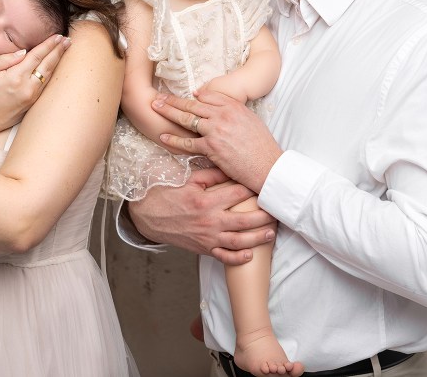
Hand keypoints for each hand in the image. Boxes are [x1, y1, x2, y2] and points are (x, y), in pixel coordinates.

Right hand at [0, 32, 70, 129]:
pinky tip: (55, 65)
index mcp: (15, 77)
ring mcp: (32, 97)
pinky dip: (52, 73)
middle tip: (67, 39)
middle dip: (58, 50)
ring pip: (49, 75)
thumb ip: (4, 59)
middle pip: (48, 64)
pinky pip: (46, 85)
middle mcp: (27, 87)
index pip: (36, 56)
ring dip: (58, 60)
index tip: (57, 36)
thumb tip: (24, 51)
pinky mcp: (32, 103)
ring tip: (65, 48)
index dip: (48, 45)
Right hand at [128, 167, 276, 264]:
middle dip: (264, 217)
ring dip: (257, 238)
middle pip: (244, 220)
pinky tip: (250, 255)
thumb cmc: (169, 194)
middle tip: (277, 212)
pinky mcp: (203, 248)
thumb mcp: (189, 180)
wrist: (148, 216)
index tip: (265, 186)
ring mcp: (207, 237)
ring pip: (238, 241)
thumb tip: (231, 168)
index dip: (253, 190)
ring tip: (271, 233)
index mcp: (206, 201)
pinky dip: (237, 258)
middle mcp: (209, 221)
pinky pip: (223, 257)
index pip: (237, 194)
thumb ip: (212, 175)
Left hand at [152, 90, 281, 193]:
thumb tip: (219, 106)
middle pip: (192, 104)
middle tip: (157, 97)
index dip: (191, 95)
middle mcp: (223, 114)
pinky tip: (162, 135)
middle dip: (172, 100)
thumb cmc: (261, 146)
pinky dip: (173, 139)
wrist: (268, 166)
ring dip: (168, 112)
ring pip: (186, 118)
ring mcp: (216, 130)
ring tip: (154, 108)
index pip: (207, 95)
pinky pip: (187, 142)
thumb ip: (233, 111)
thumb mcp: (250, 120)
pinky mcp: (211, 147)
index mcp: (234, 106)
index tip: (180, 95)